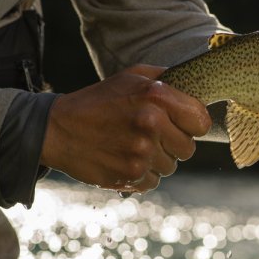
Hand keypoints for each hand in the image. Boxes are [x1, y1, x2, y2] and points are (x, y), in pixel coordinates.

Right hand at [40, 65, 210, 192]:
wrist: (57, 129)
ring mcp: (141, 153)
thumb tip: (197, 86)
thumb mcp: (131, 77)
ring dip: (156, 160)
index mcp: (156, 97)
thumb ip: (166, 79)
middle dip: (173, 144)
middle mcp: (151, 125)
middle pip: (188, 148)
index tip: (181, 124)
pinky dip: (142, 174)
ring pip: (170, 167)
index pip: (201, 121)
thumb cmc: (99, 101)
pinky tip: (124, 159)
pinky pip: (153, 181)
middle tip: (151, 135)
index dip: (192, 124)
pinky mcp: (130, 176)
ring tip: (132, 145)